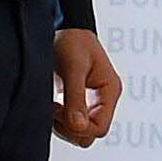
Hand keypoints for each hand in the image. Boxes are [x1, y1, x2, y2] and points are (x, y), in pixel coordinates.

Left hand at [53, 29, 122, 146]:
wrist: (63, 27)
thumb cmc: (71, 41)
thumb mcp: (73, 68)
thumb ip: (76, 97)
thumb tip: (78, 126)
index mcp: (110, 91)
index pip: (100, 128)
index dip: (78, 127)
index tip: (60, 110)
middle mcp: (103, 99)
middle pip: (90, 134)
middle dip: (69, 127)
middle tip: (54, 109)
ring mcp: (92, 102)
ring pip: (79, 132)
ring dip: (62, 125)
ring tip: (51, 105)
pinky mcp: (79, 101)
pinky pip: (72, 123)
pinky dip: (59, 120)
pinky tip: (52, 105)